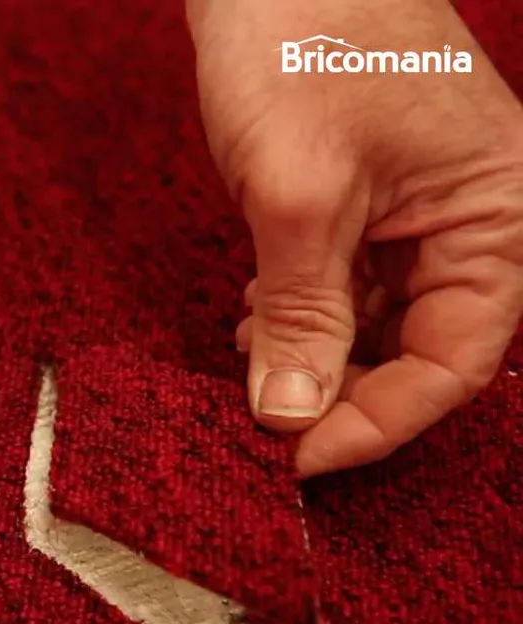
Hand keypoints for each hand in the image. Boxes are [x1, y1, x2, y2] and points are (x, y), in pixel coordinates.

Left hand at [187, 0, 522, 475]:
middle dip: (341, 388)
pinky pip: (348, 281)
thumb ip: (302, 312)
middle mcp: (474, 220)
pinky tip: (254, 316)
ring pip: (378, 321)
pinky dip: (301, 309)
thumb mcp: (297, 195)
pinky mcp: (370, 198)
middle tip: (267, 421)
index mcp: (500, 217)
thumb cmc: (303, 42)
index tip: (297, 455)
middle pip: (422, 348)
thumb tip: (290, 413)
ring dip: (314, 351)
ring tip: (251, 360)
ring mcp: (421, 209)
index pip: (454, 359)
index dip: (375, 419)